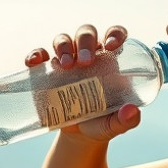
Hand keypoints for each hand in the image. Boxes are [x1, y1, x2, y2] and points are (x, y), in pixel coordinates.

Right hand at [24, 25, 139, 140]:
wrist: (80, 134)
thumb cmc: (104, 121)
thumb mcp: (116, 123)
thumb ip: (126, 120)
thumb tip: (132, 112)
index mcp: (111, 59)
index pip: (115, 34)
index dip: (114, 33)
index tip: (112, 46)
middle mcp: (89, 54)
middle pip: (87, 33)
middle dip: (85, 42)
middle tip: (85, 62)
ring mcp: (67, 61)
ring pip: (63, 39)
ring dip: (63, 46)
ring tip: (66, 65)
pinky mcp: (47, 71)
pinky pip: (40, 55)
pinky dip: (36, 54)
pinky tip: (35, 61)